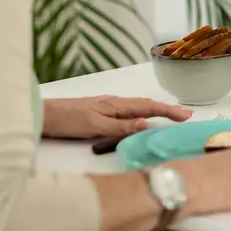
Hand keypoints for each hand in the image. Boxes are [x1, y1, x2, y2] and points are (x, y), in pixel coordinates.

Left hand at [42, 95, 192, 139]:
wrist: (43, 116)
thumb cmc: (68, 120)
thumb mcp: (96, 126)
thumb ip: (122, 127)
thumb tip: (148, 123)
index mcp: (116, 105)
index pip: (148, 107)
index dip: (168, 112)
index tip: (186, 116)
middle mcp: (115, 103)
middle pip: (146, 104)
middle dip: (168, 109)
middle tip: (186, 116)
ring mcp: (108, 107)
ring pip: (138, 107)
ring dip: (157, 111)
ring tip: (172, 116)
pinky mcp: (101, 112)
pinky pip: (129, 112)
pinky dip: (143, 114)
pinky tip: (143, 119)